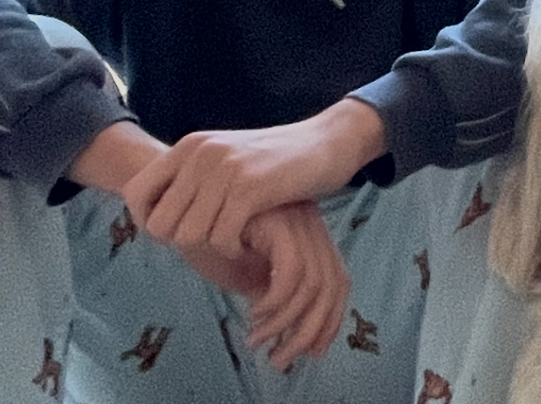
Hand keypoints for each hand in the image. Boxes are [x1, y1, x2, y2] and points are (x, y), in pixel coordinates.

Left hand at [124, 99, 386, 256]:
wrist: (326, 143)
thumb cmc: (274, 161)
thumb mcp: (224, 160)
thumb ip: (191, 179)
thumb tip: (152, 218)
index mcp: (191, 146)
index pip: (136, 195)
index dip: (149, 222)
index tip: (178, 230)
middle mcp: (201, 153)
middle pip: (161, 226)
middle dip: (183, 242)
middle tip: (213, 238)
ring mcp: (225, 170)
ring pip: (188, 237)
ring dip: (211, 248)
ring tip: (234, 238)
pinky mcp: (250, 189)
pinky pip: (220, 238)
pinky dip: (233, 250)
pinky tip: (249, 240)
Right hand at [177, 201, 349, 370]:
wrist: (180, 203)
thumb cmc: (211, 237)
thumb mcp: (248, 270)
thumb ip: (270, 290)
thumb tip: (292, 328)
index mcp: (310, 232)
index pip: (339, 281)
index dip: (330, 320)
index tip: (313, 352)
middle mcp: (310, 223)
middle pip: (333, 285)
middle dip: (309, 331)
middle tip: (280, 359)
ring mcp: (297, 218)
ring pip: (313, 284)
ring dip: (285, 322)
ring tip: (258, 339)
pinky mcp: (278, 220)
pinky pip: (291, 271)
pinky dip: (275, 301)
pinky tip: (253, 312)